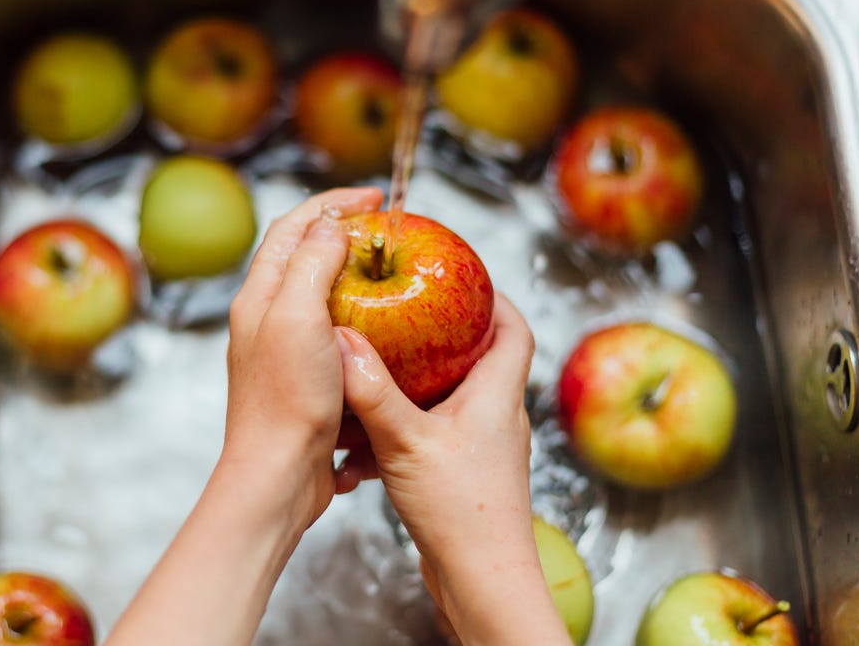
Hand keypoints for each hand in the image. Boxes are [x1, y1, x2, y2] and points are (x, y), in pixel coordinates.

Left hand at [223, 185, 382, 531]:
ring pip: (321, 296)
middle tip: (385, 228)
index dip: (332, 204)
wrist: (277, 476)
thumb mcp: (298, 317)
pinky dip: (363, 322)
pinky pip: (336, 336)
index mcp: (260, 296)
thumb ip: (312, 264)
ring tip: (391, 272)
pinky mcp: (307, 381)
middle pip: (304, 257)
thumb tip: (331, 225)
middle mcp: (268, 319)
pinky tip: (389, 331)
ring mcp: (286, 351)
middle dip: (343, 233)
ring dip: (354, 277)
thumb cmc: (286, 399)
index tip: (373, 198)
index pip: (292, 228)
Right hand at [335, 295, 570, 645]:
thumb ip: (374, 392)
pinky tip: (369, 438)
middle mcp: (497, 417)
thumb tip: (344, 342)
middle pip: (481, 358)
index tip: (462, 276)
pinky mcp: (465, 475)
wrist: (482, 581)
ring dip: (419, 383)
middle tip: (407, 315)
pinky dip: (405, 426)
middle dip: (445, 334)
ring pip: (453, 397)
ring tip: (381, 368)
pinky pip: (435, 433)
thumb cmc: (463, 513)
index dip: (494, 298)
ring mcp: (483, 448)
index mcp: (497, 396)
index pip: (514, 329)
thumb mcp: (407, 442)